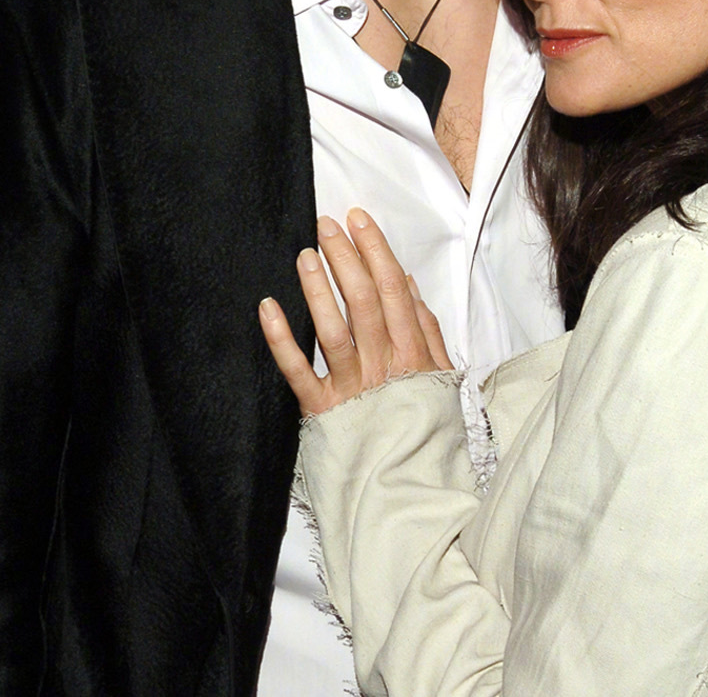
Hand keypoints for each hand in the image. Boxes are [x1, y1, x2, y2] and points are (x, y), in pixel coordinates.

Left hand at [259, 208, 452, 415]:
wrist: (407, 488)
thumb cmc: (421, 425)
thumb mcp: (439, 375)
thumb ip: (426, 328)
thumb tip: (407, 282)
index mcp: (412, 353)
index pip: (391, 289)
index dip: (374, 250)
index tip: (358, 220)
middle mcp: (382, 366)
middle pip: (361, 301)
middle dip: (344, 257)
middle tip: (325, 225)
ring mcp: (350, 388)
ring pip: (331, 329)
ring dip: (317, 288)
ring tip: (305, 253)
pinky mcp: (322, 410)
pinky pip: (297, 371)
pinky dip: (281, 338)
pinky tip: (268, 306)